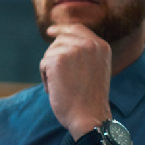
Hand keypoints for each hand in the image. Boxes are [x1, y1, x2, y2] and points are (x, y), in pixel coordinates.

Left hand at [41, 23, 112, 139]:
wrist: (89, 117)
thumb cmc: (90, 98)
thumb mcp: (95, 68)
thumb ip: (84, 53)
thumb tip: (60, 38)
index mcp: (101, 46)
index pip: (77, 28)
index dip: (62, 29)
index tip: (50, 31)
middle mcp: (89, 44)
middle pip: (59, 40)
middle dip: (56, 58)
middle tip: (67, 80)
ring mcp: (73, 50)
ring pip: (50, 53)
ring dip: (52, 70)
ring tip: (66, 85)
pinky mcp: (57, 60)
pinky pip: (43, 64)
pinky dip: (46, 78)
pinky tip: (58, 89)